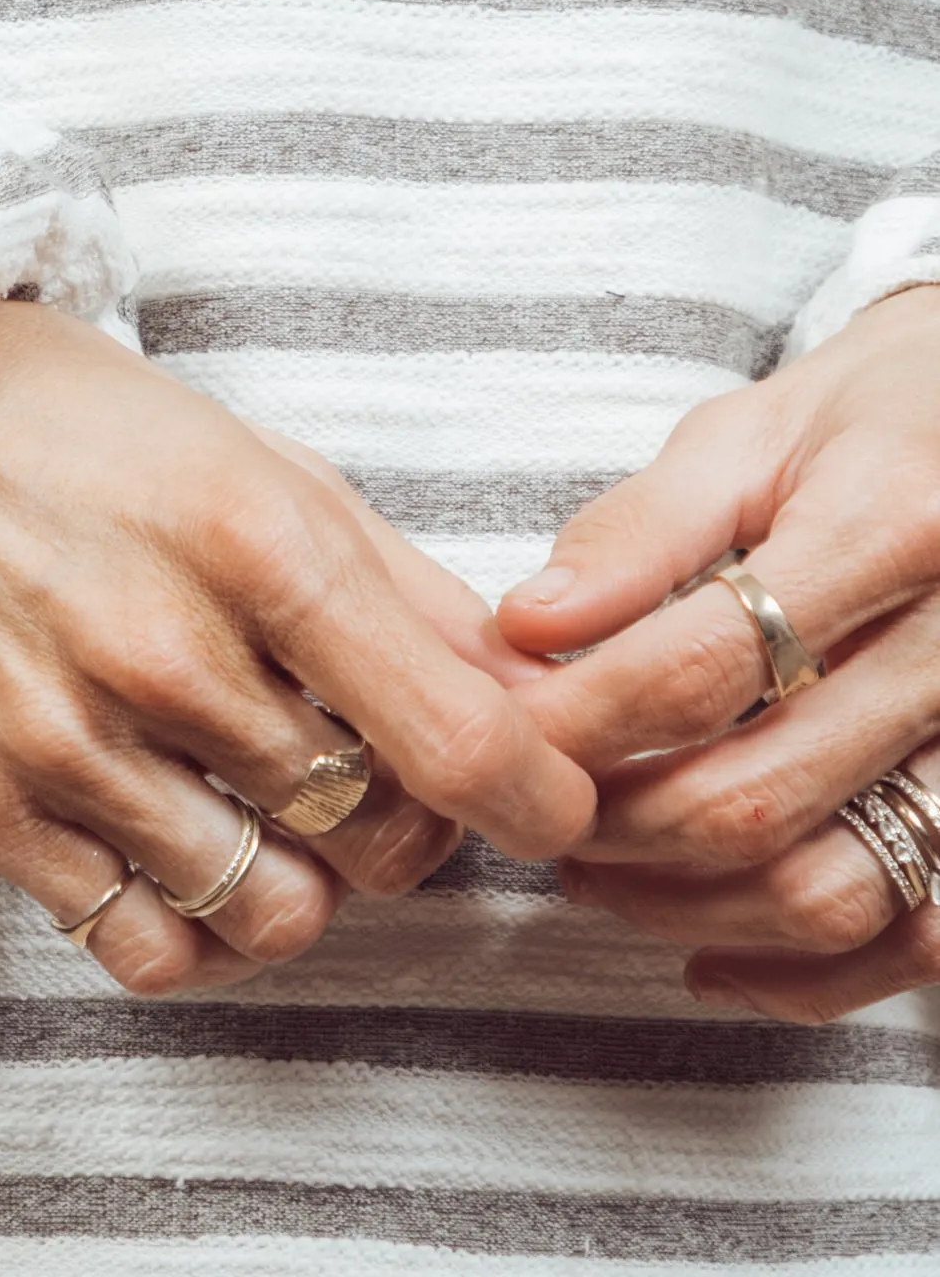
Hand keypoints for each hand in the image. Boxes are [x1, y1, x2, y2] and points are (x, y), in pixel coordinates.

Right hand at [0, 299, 595, 999]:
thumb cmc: (83, 430)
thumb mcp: (261, 460)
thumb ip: (400, 586)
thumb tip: (527, 701)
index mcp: (251, 541)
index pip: (452, 739)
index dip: (536, 797)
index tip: (550, 802)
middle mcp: (161, 650)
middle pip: (379, 837)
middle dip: (415, 824)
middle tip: (386, 774)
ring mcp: (67, 739)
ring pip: (275, 913)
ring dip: (310, 880)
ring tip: (282, 811)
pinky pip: (147, 950)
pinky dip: (198, 929)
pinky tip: (197, 856)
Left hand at [498, 287, 939, 1019]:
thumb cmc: (868, 426)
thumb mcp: (748, 434)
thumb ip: (639, 532)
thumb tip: (524, 624)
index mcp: (895, 528)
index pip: (707, 661)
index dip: (583, 713)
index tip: (504, 722)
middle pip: (761, 793)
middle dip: (617, 821)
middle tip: (531, 806)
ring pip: (836, 890)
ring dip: (690, 907)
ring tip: (593, 872)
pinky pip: (919, 940)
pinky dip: (807, 975)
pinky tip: (704, 952)